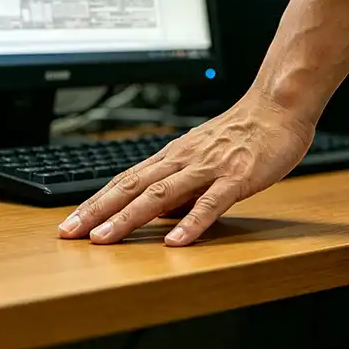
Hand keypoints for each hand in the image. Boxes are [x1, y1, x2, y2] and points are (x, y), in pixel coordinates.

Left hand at [57, 94, 315, 245]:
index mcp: (173, 156)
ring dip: (129, 217)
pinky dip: (190, 222)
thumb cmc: (245, 133)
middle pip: (131, 187)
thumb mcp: (203, 156)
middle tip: (69, 233)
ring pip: (160, 194)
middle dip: (97, 212)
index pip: (125, 181)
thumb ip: (181, 185)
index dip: (95, 203)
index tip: (71, 223)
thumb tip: (159, 214)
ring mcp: (208, 168)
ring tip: (104, 238)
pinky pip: (210, 203)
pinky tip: (175, 241)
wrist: (278, 107)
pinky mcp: (236, 177)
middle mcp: (182, 160)